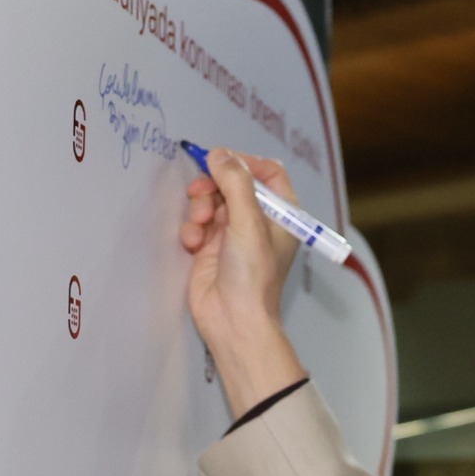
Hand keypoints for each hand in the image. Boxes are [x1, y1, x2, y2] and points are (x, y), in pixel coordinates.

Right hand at [179, 146, 305, 418]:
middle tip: (201, 191)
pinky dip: (192, 230)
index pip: (267, 172)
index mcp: (281, 214)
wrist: (233, 322)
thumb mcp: (248, 222)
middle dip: (213, 185)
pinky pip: (197, 224)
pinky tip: (194, 244)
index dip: (244, 162)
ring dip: (200, 207)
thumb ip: (235, 183)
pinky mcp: (211, 248)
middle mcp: (258, 221)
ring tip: (200, 226)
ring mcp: (233, 234)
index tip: (222, 162)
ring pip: (211, 201)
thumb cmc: (253, 277)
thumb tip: (219, 153)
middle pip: (233, 183)